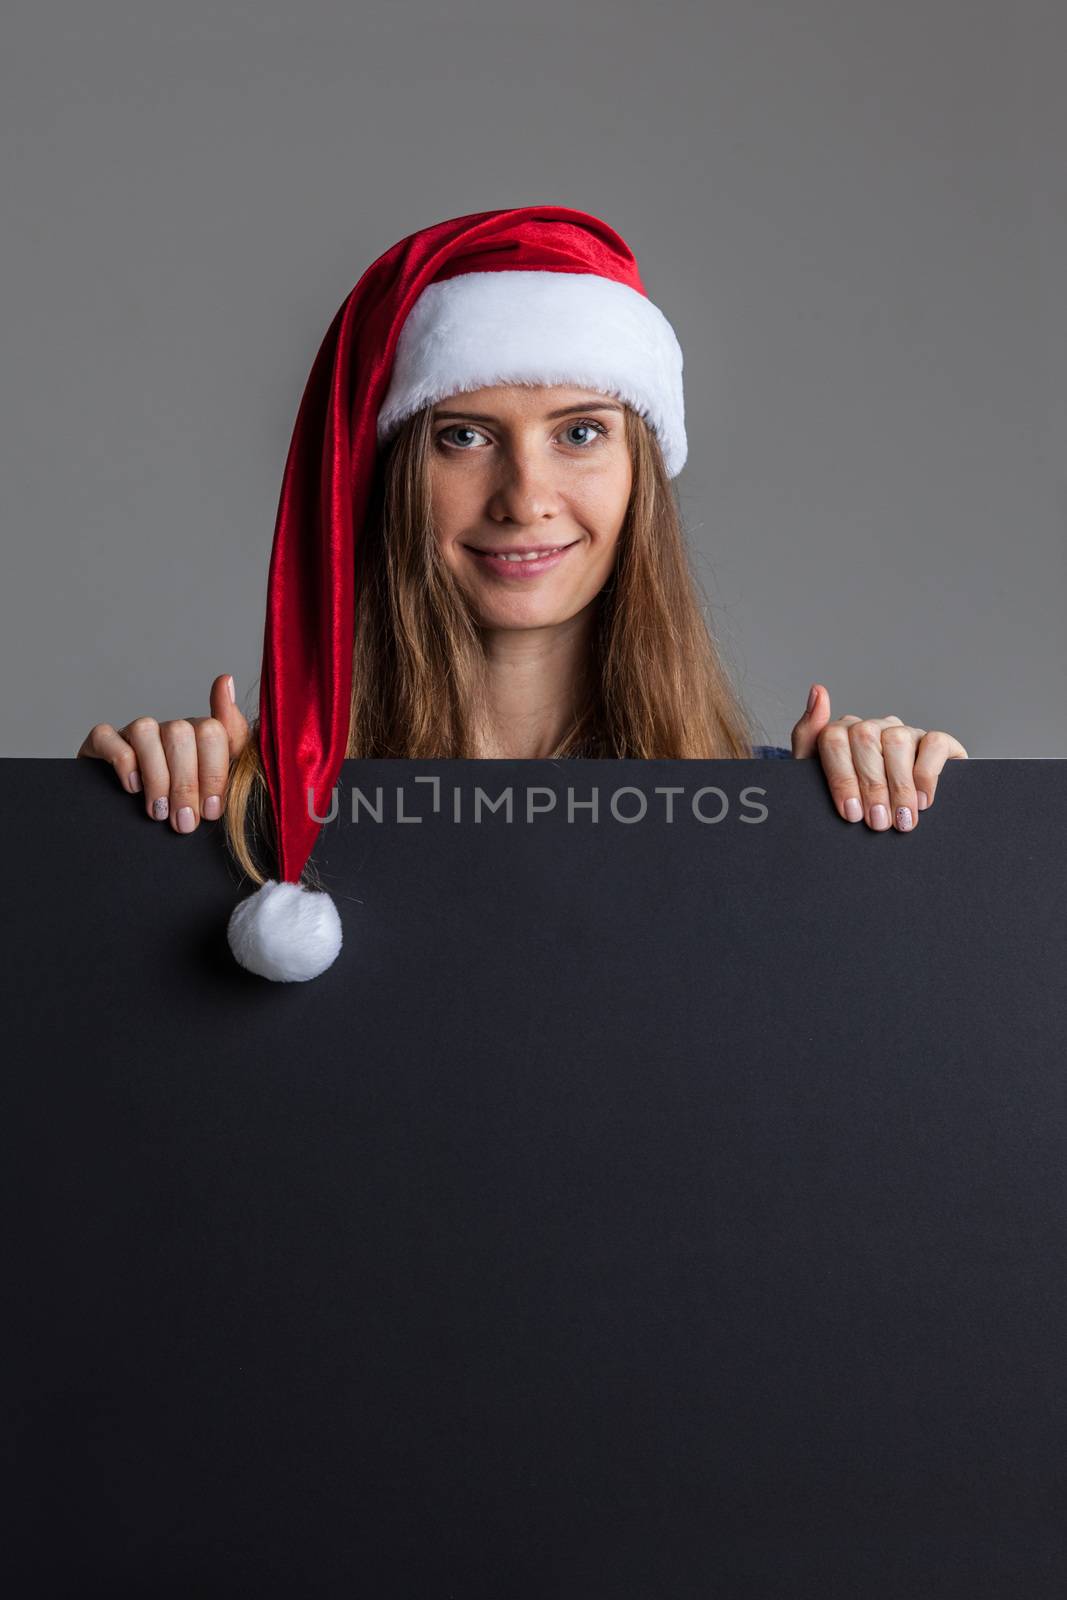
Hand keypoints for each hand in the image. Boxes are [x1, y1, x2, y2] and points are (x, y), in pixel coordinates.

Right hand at [76, 674, 250, 834]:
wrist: (138, 820)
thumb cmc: (186, 802)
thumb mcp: (220, 781)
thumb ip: (234, 736)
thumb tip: (226, 679)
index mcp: (201, 733)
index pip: (213, 731)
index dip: (214, 773)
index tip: (210, 810)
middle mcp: (169, 727)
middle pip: (181, 734)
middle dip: (185, 784)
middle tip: (184, 822)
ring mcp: (135, 732)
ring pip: (145, 731)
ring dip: (155, 777)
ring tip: (158, 812)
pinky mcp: (102, 741)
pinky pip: (107, 737)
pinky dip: (123, 763)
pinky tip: (132, 789)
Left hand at [790, 683, 967, 831]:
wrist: (894, 825)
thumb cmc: (854, 802)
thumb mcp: (818, 780)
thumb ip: (808, 737)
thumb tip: (818, 691)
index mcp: (842, 733)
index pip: (833, 738)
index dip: (842, 778)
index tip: (850, 813)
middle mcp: (874, 726)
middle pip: (865, 739)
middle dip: (871, 787)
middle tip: (877, 822)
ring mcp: (905, 732)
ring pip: (897, 741)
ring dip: (899, 786)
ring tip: (900, 818)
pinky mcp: (937, 741)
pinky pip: (933, 743)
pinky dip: (926, 776)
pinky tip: (922, 801)